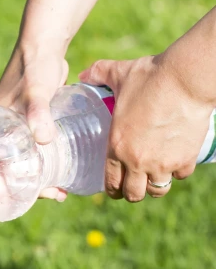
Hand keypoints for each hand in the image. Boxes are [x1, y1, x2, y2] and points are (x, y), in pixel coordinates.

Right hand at [0, 46, 68, 200]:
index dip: (4, 187)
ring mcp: (16, 131)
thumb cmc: (33, 68)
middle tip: (54, 195)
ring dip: (41, 178)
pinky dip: (47, 164)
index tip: (25, 198)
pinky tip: (65, 170)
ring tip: (62, 190)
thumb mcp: (35, 93)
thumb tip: (44, 140)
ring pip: (25, 163)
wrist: (44, 46)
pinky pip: (36, 152)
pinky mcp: (32, 125)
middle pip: (9, 170)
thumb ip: (38, 113)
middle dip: (30, 187)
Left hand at [79, 55, 212, 200]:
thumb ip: (98, 74)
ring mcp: (162, 162)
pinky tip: (175, 160)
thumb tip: (83, 73)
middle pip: (133, 194)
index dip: (112, 189)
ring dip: (155, 185)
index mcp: (117, 146)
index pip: (110, 183)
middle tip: (134, 185)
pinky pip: (180, 175)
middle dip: (132, 192)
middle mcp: (137, 160)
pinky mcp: (185, 158)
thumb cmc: (150, 76)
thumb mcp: (119, 74)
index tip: (115, 188)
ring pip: (157, 190)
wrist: (186, 78)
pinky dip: (178, 170)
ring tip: (154, 176)